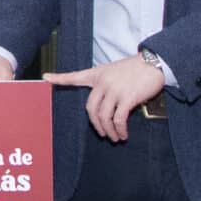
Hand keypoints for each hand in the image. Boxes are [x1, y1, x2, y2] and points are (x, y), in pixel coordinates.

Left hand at [46, 53, 166, 141]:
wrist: (155, 63)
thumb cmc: (137, 69)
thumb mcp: (115, 71)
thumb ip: (106, 85)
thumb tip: (105, 107)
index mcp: (98, 74)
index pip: (75, 76)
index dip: (59, 78)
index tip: (45, 77)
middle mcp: (103, 82)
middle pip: (91, 109)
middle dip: (96, 125)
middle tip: (103, 134)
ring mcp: (114, 90)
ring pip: (104, 117)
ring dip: (109, 131)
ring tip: (116, 137)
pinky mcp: (127, 98)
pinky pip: (118, 119)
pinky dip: (120, 130)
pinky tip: (123, 134)